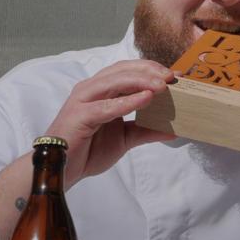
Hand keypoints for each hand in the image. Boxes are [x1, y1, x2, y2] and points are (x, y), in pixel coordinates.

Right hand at [44, 60, 176, 186]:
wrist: (63, 169)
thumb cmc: (89, 150)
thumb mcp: (126, 138)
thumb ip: (147, 131)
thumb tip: (174, 131)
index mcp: (103, 91)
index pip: (129, 71)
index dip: (152, 70)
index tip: (177, 75)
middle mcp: (92, 89)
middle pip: (123, 70)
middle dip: (149, 70)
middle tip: (172, 76)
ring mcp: (83, 100)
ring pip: (114, 82)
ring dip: (140, 81)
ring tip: (163, 85)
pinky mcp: (79, 115)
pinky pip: (106, 106)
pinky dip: (127, 101)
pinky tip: (146, 99)